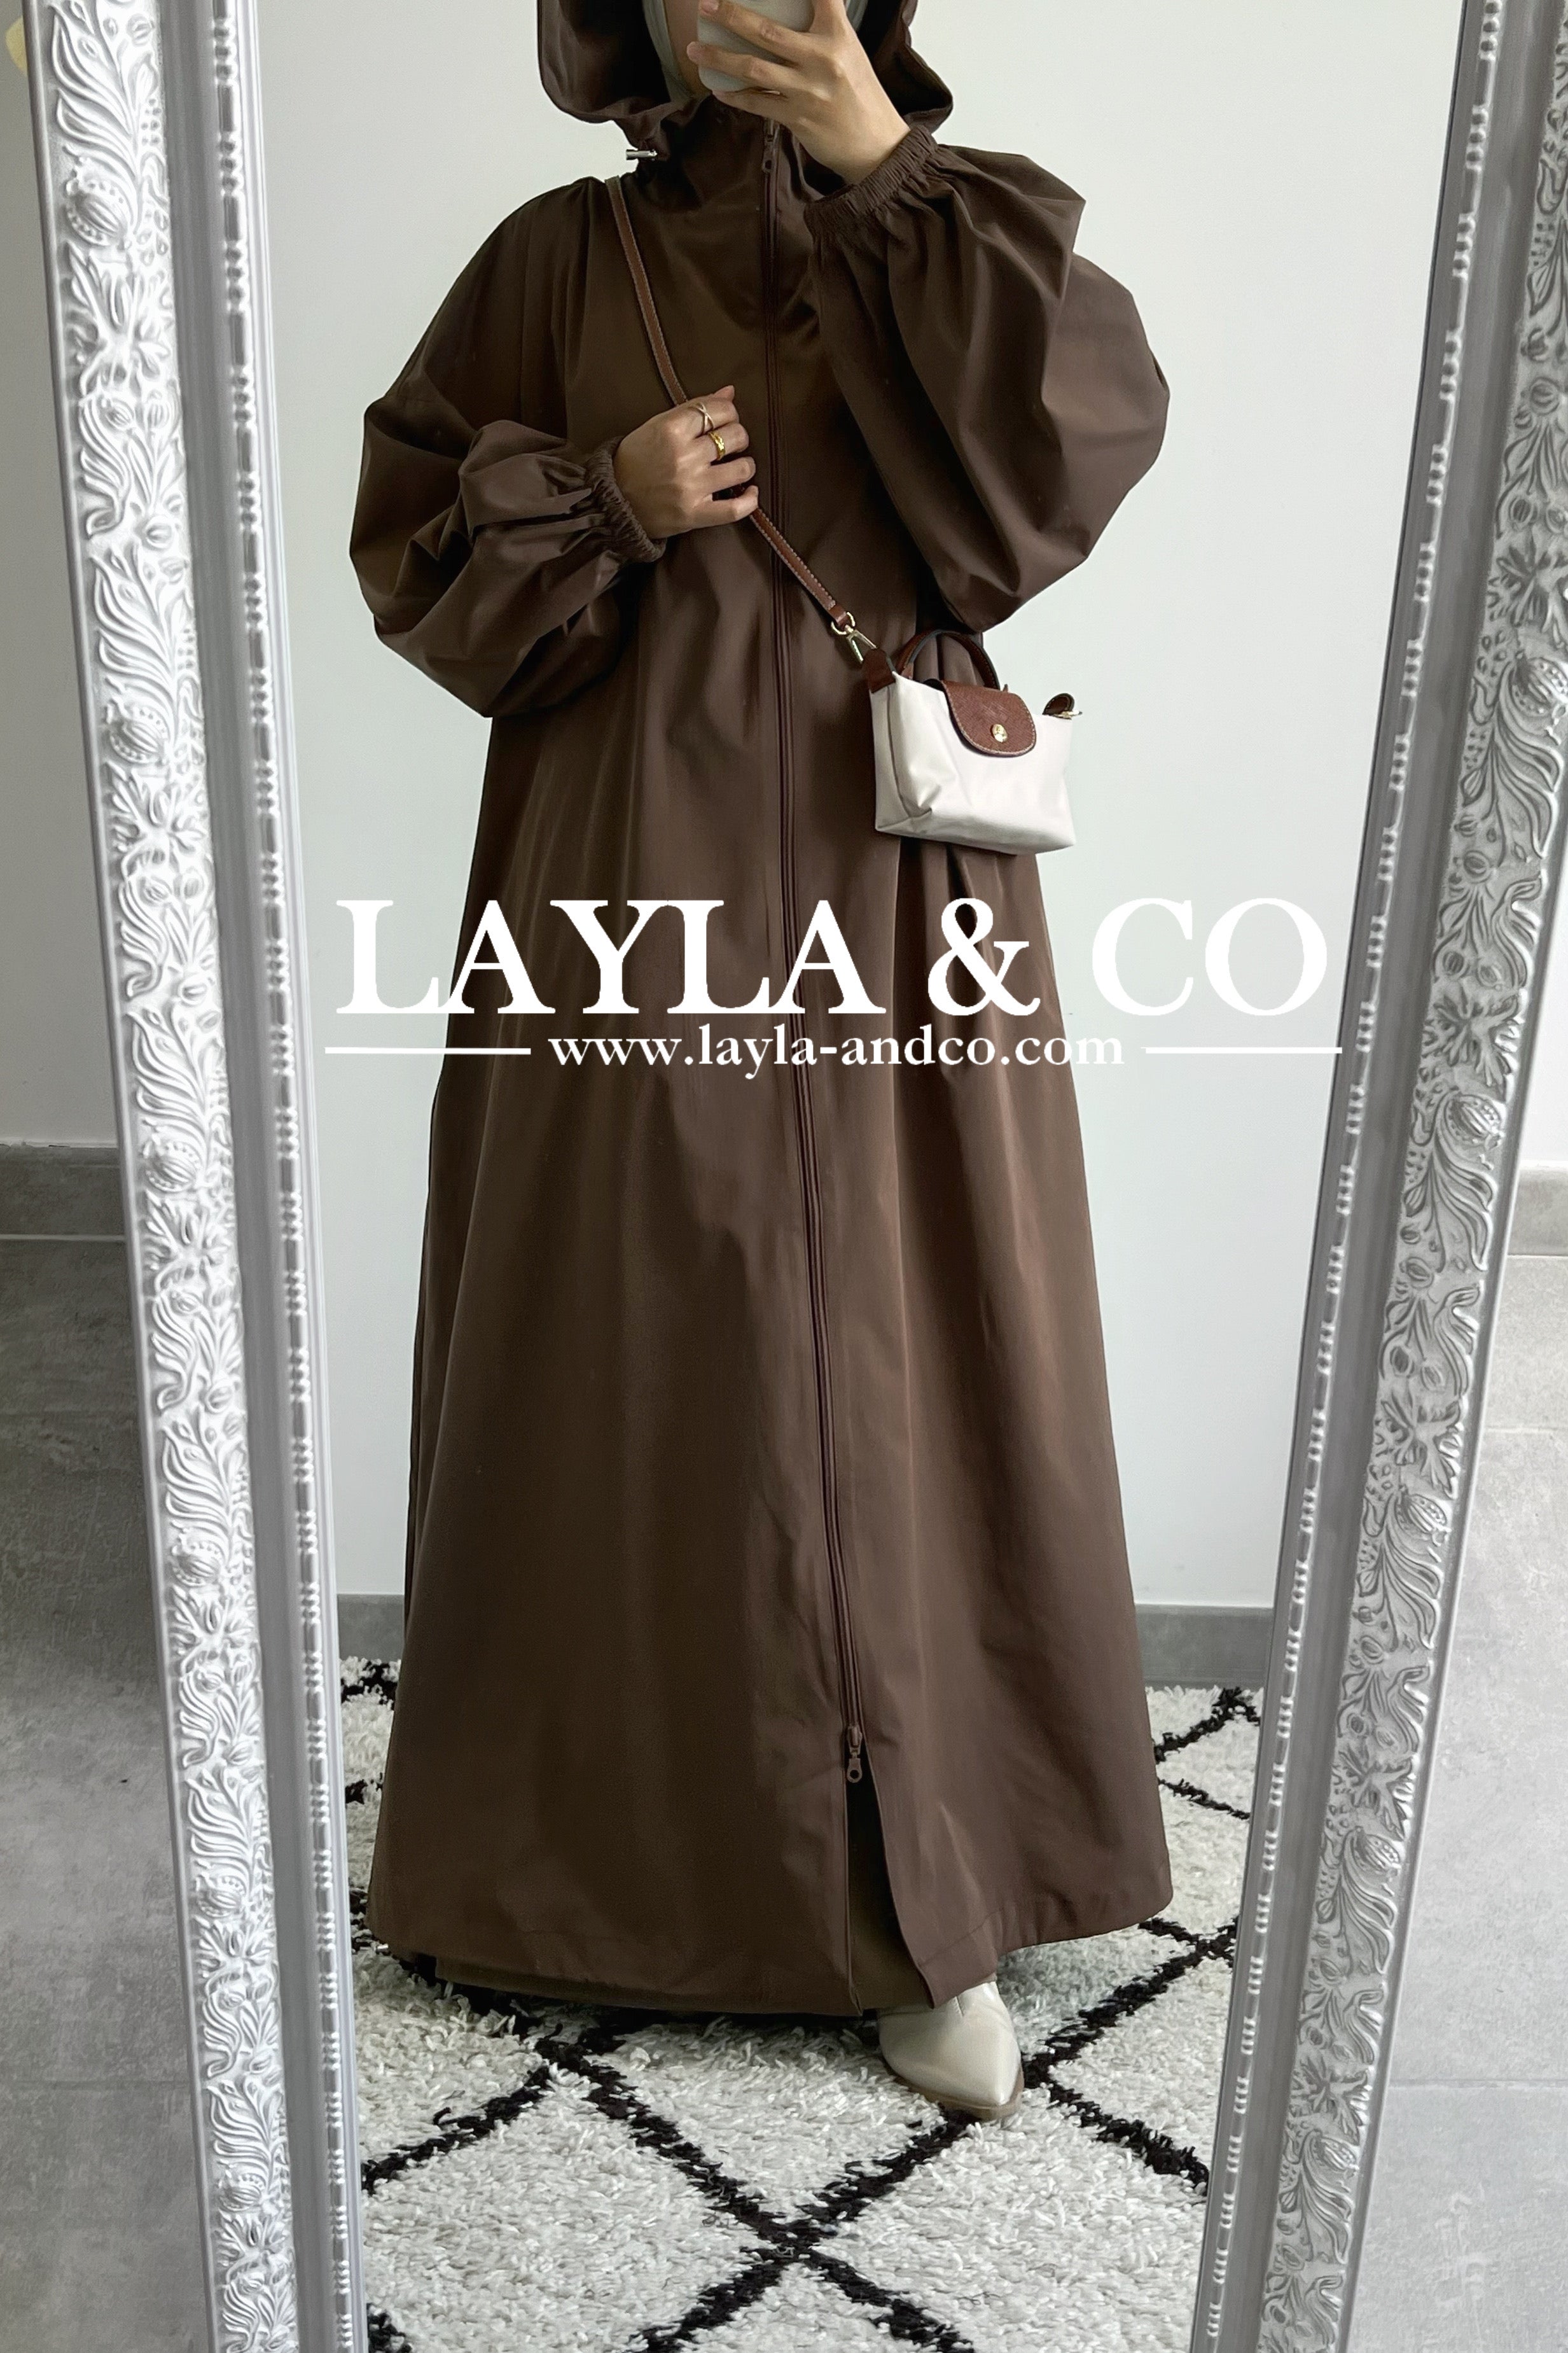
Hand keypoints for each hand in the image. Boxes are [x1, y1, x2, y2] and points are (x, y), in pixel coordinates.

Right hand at [612, 388, 758, 539]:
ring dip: (745, 464)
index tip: (725, 420)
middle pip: (735, 436)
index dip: (730, 412)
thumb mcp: (657, 425)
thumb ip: (694, 408)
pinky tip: (750, 491)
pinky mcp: (695, 514)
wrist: (613, 501)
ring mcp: (691, 487)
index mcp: (672, 429)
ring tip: (736, 466)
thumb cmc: (635, 460)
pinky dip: (750, 500)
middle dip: (738, 436)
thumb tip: (730, 391)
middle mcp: (684, 456)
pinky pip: (736, 508)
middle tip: (729, 443)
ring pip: (742, 468)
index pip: (720, 410)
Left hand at [691, 0, 908, 183]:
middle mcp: (822, 60)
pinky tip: (718, 87)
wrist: (875, 144)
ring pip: (754, 69)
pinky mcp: (797, 118)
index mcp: (838, 36)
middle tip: (707, 5)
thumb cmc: (859, 94)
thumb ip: (824, 29)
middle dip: (732, 15)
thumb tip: (793, 15)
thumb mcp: (849, 52)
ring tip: (696, 49)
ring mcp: (808, 91)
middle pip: (768, 31)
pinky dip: (735, 95)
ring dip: (720, 57)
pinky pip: (757, 103)